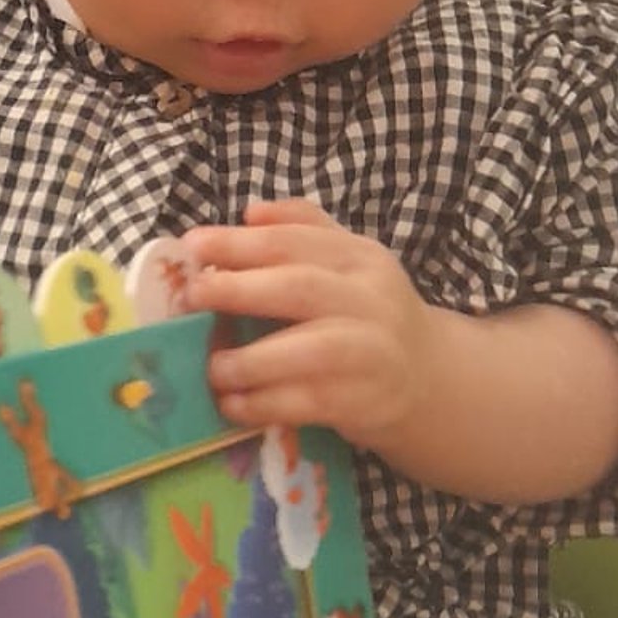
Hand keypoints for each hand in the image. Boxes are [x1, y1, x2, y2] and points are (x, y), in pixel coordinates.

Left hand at [182, 198, 442, 450]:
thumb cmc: (364, 312)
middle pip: (301, 288)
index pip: (295, 242)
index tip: (193, 246)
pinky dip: (266, 405)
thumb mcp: (346, 262)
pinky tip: (233, 404)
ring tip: (213, 367)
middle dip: (240, 290)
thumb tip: (251, 212)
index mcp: (358, 258)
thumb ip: (302, 229)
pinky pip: (309, 403)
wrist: (424, 375)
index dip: (240, 243)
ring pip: (310, 351)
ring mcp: (371, 351)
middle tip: (193, 297)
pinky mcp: (365, 400)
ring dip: (252, 361)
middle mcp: (369, 299)